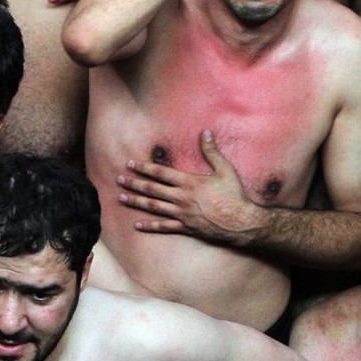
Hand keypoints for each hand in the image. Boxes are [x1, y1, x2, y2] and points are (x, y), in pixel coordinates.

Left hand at [118, 131, 263, 244]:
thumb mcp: (225, 170)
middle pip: (152, 190)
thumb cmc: (234, 195)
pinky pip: (164, 227)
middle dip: (134, 183)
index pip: (161, 173)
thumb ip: (212, 151)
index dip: (144, 168)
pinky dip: (150, 226)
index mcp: (189, 182)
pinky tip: (137, 225)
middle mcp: (182, 198)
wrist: (241, 222)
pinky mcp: (186, 227)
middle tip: (119, 180)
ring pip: (154, 207)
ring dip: (136, 202)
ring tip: (121, 198)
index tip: (130, 164)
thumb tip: (205, 132)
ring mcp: (182, 214)